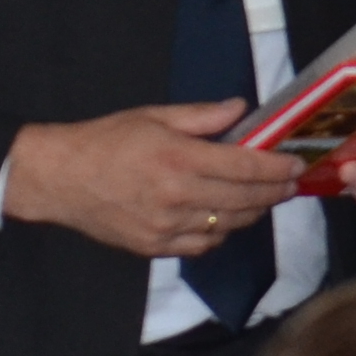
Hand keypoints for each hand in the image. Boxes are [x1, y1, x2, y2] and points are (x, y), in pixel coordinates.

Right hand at [2, 103, 301, 260]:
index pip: (245, 167)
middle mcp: (178, 196)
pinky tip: (226, 218)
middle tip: (289, 184)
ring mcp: (167, 226)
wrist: (59, 178)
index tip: (296, 165)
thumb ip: (201, 116)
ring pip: (229, 225)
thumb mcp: (154, 115)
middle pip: (245, 200)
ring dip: (252, 212)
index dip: (277, 168)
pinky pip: (204, 245)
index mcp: (179, 158)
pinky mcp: (156, 247)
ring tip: (263, 198)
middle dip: (274, 192)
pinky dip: (221, 233)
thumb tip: (240, 108)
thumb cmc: (106, 140)